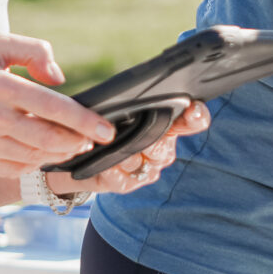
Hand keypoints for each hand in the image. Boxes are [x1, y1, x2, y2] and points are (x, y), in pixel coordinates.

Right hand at [0, 33, 115, 175]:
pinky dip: (35, 163)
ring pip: (34, 157)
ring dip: (60, 154)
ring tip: (71, 145)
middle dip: (78, 143)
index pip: (52, 107)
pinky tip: (43, 153)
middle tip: (91, 139)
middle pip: (48, 139)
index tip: (106, 130)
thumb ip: (33, 50)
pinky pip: (15, 168)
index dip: (84, 121)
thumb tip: (59, 78)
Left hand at [42, 101, 209, 196]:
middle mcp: (163, 149)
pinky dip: (109, 169)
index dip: (196, 116)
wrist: (75, 154)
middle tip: (129, 128)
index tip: (192, 109)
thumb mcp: (118, 106)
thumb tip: (138, 89)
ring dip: (121, 152)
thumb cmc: (102, 123)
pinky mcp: (128, 184)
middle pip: (163, 145)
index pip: (194, 120)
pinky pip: (123, 178)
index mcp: (168, 125)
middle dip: (143, 137)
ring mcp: (147, 169)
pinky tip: (102, 164)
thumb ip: (135, 102)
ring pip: (140, 161)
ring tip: (106, 144)